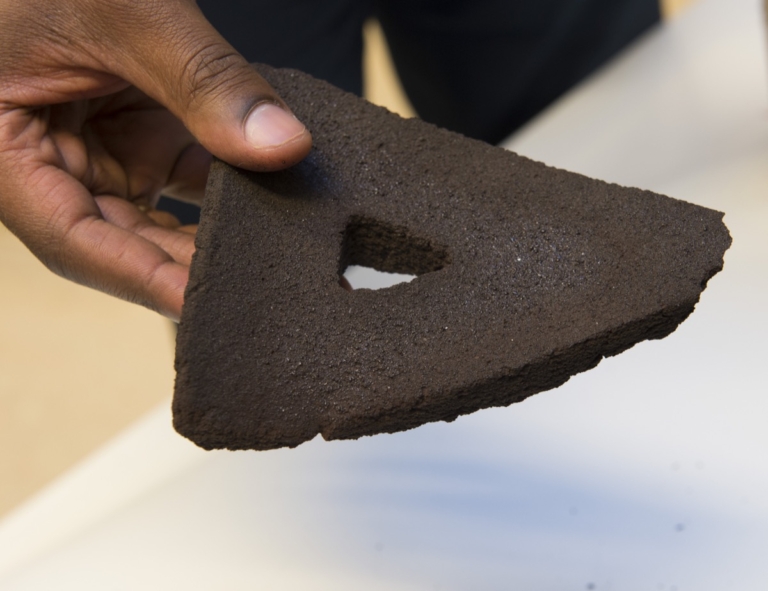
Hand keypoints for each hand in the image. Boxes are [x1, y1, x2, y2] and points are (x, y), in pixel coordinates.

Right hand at [0, 0, 311, 320]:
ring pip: (154, 217)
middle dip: (187, 266)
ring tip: (267, 253)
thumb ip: (202, 80)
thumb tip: (282, 145)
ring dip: (209, 233)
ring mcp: (92, 152)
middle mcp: (47, 165)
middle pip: (121, 241)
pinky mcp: (130, 134)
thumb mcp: (123, 13)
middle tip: (257, 287)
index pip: (75, 242)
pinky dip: (219, 187)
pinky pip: (178, 176)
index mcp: (5, 155)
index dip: (142, 279)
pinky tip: (262, 197)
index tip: (205, 306)